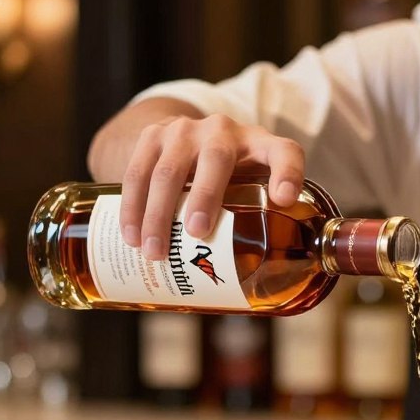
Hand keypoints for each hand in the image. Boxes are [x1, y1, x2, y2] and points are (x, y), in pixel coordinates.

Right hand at [119, 113, 304, 259]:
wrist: (184, 138)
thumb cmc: (230, 175)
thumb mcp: (252, 186)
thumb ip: (263, 221)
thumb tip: (259, 289)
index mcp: (261, 146)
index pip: (285, 153)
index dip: (288, 173)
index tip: (285, 199)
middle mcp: (224, 132)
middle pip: (216, 158)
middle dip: (205, 196)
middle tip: (197, 232)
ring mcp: (186, 130)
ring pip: (169, 170)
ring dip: (159, 214)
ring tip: (155, 252)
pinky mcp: (152, 134)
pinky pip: (138, 171)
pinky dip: (133, 207)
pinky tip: (131, 236)